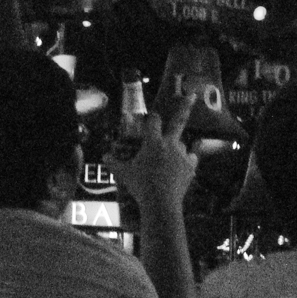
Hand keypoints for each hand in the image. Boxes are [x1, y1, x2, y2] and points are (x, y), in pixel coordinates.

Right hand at [111, 86, 196, 211]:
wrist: (161, 203)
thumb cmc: (140, 185)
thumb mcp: (123, 173)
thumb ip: (114, 162)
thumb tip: (104, 157)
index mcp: (153, 141)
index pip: (153, 120)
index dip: (151, 118)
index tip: (150, 119)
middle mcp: (170, 144)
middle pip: (178, 120)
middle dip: (185, 106)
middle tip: (192, 95)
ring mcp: (182, 154)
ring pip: (181, 144)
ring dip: (176, 146)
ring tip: (169, 158)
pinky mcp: (191, 166)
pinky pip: (191, 157)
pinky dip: (187, 159)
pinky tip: (182, 164)